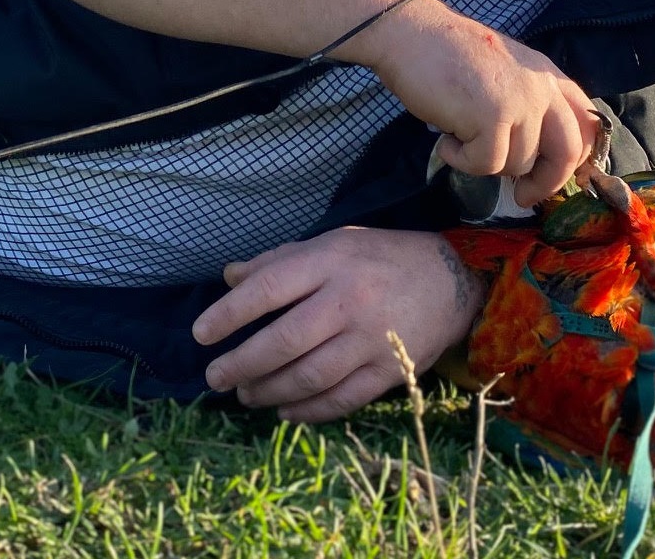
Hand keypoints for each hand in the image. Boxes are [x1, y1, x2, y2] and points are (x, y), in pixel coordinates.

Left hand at [191, 227, 484, 422]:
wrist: (453, 279)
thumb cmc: (383, 257)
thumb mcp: (336, 242)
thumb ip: (282, 260)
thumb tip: (230, 277)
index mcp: (333, 261)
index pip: (269, 288)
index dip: (229, 314)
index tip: (201, 334)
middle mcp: (350, 300)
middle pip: (283, 341)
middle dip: (240, 364)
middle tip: (215, 376)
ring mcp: (371, 338)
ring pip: (307, 377)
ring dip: (268, 391)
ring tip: (247, 394)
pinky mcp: (390, 369)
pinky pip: (340, 399)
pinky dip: (307, 411)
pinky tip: (285, 410)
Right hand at [364, 0, 597, 205]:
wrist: (413, 35)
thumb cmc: (451, 58)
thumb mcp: (507, 75)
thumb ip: (531, 106)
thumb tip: (544, 159)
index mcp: (549, 77)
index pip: (588, 123)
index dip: (579, 159)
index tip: (557, 178)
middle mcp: (543, 87)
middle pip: (569, 152)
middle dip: (546, 183)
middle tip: (522, 197)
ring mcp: (521, 101)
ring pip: (520, 164)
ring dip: (486, 162)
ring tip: (462, 137)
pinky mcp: (494, 116)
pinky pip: (487, 164)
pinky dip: (462, 161)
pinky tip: (447, 140)